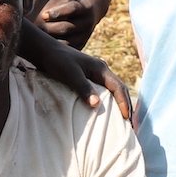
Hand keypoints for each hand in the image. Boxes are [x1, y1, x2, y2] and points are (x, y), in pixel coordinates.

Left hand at [20, 33, 134, 123]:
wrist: (44, 51)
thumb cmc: (57, 61)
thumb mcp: (70, 74)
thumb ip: (83, 88)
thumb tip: (96, 104)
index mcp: (101, 69)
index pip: (118, 87)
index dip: (124, 103)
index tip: (126, 118)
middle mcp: (101, 71)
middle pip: (120, 89)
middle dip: (127, 106)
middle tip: (131, 125)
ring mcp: (95, 75)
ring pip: (113, 91)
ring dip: (119, 104)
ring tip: (123, 121)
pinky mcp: (87, 79)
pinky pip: (103, 92)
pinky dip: (109, 103)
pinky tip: (107, 112)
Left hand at [36, 0, 102, 48]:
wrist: (92, 10)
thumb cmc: (73, 0)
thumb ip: (57, 0)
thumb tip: (32, 1)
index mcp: (85, 7)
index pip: (72, 9)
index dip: (58, 12)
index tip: (44, 14)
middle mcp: (87, 22)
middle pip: (66, 27)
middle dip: (48, 28)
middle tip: (34, 28)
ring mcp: (85, 35)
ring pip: (66, 41)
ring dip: (50, 40)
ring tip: (36, 38)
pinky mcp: (81, 45)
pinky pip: (67, 49)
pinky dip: (55, 49)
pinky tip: (44, 47)